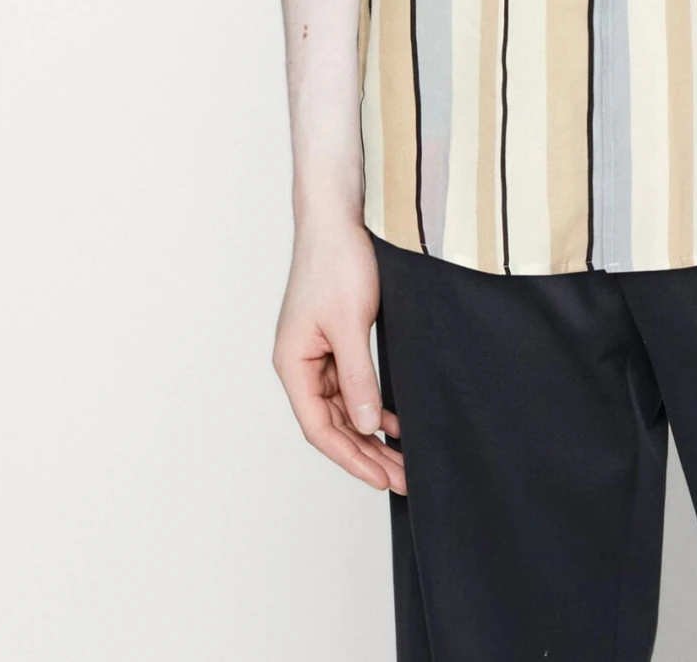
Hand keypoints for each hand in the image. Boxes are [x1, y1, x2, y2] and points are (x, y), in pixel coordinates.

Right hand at [272, 216, 405, 492]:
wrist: (338, 217)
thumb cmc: (337, 262)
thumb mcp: (351, 324)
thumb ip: (358, 377)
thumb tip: (365, 425)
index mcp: (293, 363)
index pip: (319, 426)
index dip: (350, 457)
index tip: (381, 479)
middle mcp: (300, 363)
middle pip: (332, 422)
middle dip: (366, 453)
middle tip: (402, 479)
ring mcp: (317, 352)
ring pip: (343, 407)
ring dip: (370, 433)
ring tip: (403, 460)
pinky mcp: (335, 339)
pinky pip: (351, 385)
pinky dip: (371, 404)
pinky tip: (394, 421)